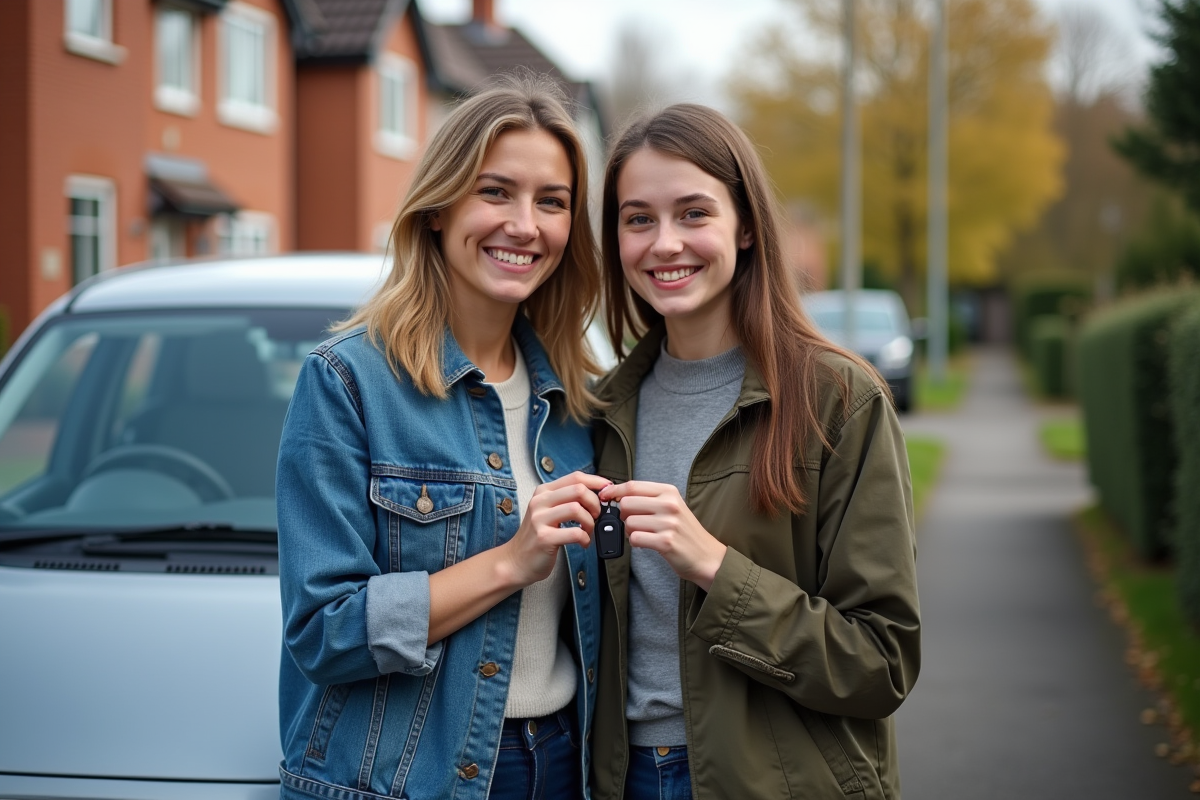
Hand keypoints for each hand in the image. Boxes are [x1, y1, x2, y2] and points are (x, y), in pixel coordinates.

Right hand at [502, 471, 611, 586]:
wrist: (516, 561)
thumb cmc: (537, 536)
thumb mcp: (548, 511)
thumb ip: (567, 500)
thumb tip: (597, 494)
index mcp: (544, 492)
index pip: (575, 477)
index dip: (597, 482)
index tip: (608, 491)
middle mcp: (540, 502)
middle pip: (579, 490)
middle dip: (595, 504)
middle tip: (595, 516)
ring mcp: (540, 519)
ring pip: (577, 509)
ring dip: (590, 522)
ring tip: (588, 531)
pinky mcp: (544, 538)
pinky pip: (575, 533)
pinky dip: (585, 538)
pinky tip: (583, 543)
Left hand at [598, 481, 726, 590]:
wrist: (707, 557)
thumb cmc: (684, 532)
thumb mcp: (671, 507)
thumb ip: (648, 499)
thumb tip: (615, 495)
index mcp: (669, 492)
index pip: (632, 486)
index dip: (614, 491)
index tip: (605, 496)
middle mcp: (669, 505)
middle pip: (626, 503)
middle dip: (623, 515)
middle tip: (632, 523)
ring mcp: (668, 523)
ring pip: (629, 522)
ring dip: (630, 531)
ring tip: (644, 534)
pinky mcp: (665, 542)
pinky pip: (635, 538)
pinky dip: (635, 543)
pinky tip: (646, 543)